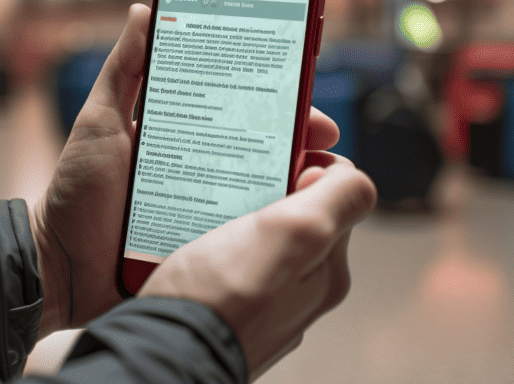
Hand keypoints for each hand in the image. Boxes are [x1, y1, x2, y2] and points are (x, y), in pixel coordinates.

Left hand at [30, 3, 343, 336]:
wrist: (59, 266)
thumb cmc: (77, 193)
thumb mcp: (99, 122)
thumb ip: (123, 70)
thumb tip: (144, 9)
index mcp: (184, 134)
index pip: (239, 105)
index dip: (274, 93)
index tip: (301, 83)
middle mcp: (205, 169)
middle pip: (265, 147)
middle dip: (301, 136)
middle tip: (321, 135)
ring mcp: (211, 211)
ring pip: (266, 192)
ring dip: (298, 182)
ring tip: (316, 176)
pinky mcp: (209, 249)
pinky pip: (250, 236)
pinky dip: (274, 226)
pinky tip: (292, 216)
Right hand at [137, 154, 375, 380]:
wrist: (163, 352)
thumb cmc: (223, 298)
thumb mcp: (297, 232)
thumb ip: (338, 199)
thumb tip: (350, 175)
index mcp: (326, 270)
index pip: (335, 195)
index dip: (306, 167)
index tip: (271, 161)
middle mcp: (300, 292)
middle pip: (293, 215)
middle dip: (266, 192)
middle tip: (231, 187)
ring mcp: (260, 304)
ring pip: (256, 238)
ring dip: (233, 216)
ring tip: (205, 213)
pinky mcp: (223, 310)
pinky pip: (224, 263)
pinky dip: (210, 245)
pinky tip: (191, 243)